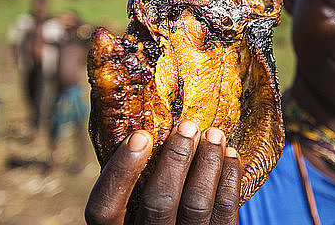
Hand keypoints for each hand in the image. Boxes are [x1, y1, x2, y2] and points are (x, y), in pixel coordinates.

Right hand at [85, 120, 241, 224]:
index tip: (140, 136)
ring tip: (213, 134)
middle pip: (159, 203)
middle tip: (188, 127)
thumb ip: (133, 179)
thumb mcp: (131, 203)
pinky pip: (225, 210)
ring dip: (207, 163)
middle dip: (176, 159)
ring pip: (196, 205)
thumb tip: (140, 123)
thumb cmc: (151, 210)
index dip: (121, 171)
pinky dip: (229, 178)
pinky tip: (229, 154)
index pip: (105, 208)